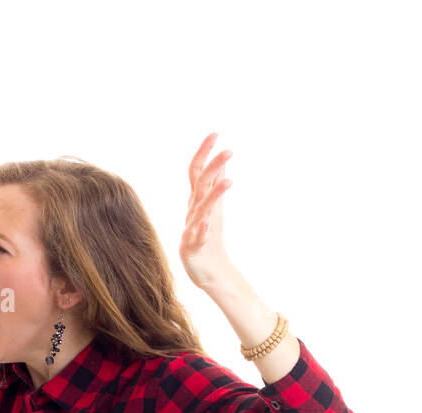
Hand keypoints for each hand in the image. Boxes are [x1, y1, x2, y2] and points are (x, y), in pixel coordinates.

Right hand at [180, 132, 235, 289]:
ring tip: (227, 182)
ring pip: (201, 210)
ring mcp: (192, 230)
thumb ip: (213, 185)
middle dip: (213, 167)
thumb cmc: (209, 237)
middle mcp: (193, 212)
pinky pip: (197, 239)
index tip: (215, 133)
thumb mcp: (213, 208)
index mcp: (198, 201)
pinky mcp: (193, 249)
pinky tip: (207, 224)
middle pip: (201, 185)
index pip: (196, 172)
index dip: (204, 153)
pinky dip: (201, 231)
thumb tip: (221, 163)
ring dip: (213, 196)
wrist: (208, 270)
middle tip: (229, 151)